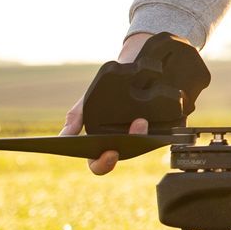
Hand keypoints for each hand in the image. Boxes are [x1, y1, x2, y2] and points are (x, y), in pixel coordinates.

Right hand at [59, 32, 154, 175]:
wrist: (132, 66)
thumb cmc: (108, 90)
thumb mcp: (89, 100)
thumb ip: (76, 117)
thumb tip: (64, 137)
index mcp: (103, 143)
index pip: (99, 162)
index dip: (103, 163)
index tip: (110, 152)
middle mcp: (124, 143)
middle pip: (126, 155)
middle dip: (129, 145)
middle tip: (134, 128)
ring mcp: (144, 137)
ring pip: (145, 146)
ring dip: (144, 137)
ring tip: (142, 120)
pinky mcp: (165, 128)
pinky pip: (166, 136)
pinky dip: (164, 133)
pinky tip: (160, 124)